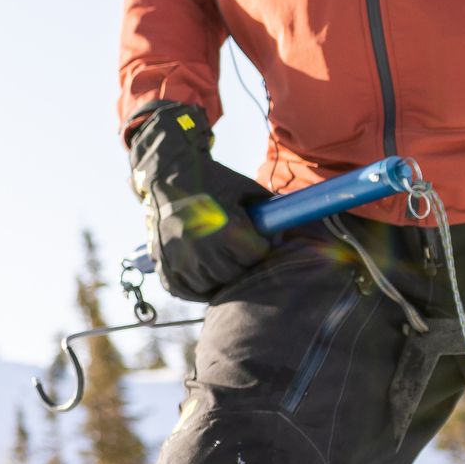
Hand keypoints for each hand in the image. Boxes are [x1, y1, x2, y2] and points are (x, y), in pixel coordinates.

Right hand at [127, 100, 274, 302]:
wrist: (171, 173)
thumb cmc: (215, 181)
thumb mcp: (247, 191)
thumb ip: (271, 214)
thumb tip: (301, 229)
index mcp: (223, 228)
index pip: (256, 256)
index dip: (261, 246)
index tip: (258, 239)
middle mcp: (198, 247)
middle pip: (234, 274)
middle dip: (242, 262)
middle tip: (240, 248)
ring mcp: (177, 258)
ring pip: (211, 285)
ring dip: (220, 274)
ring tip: (222, 256)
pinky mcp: (163, 265)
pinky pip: (186, 290)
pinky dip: (197, 285)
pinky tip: (205, 270)